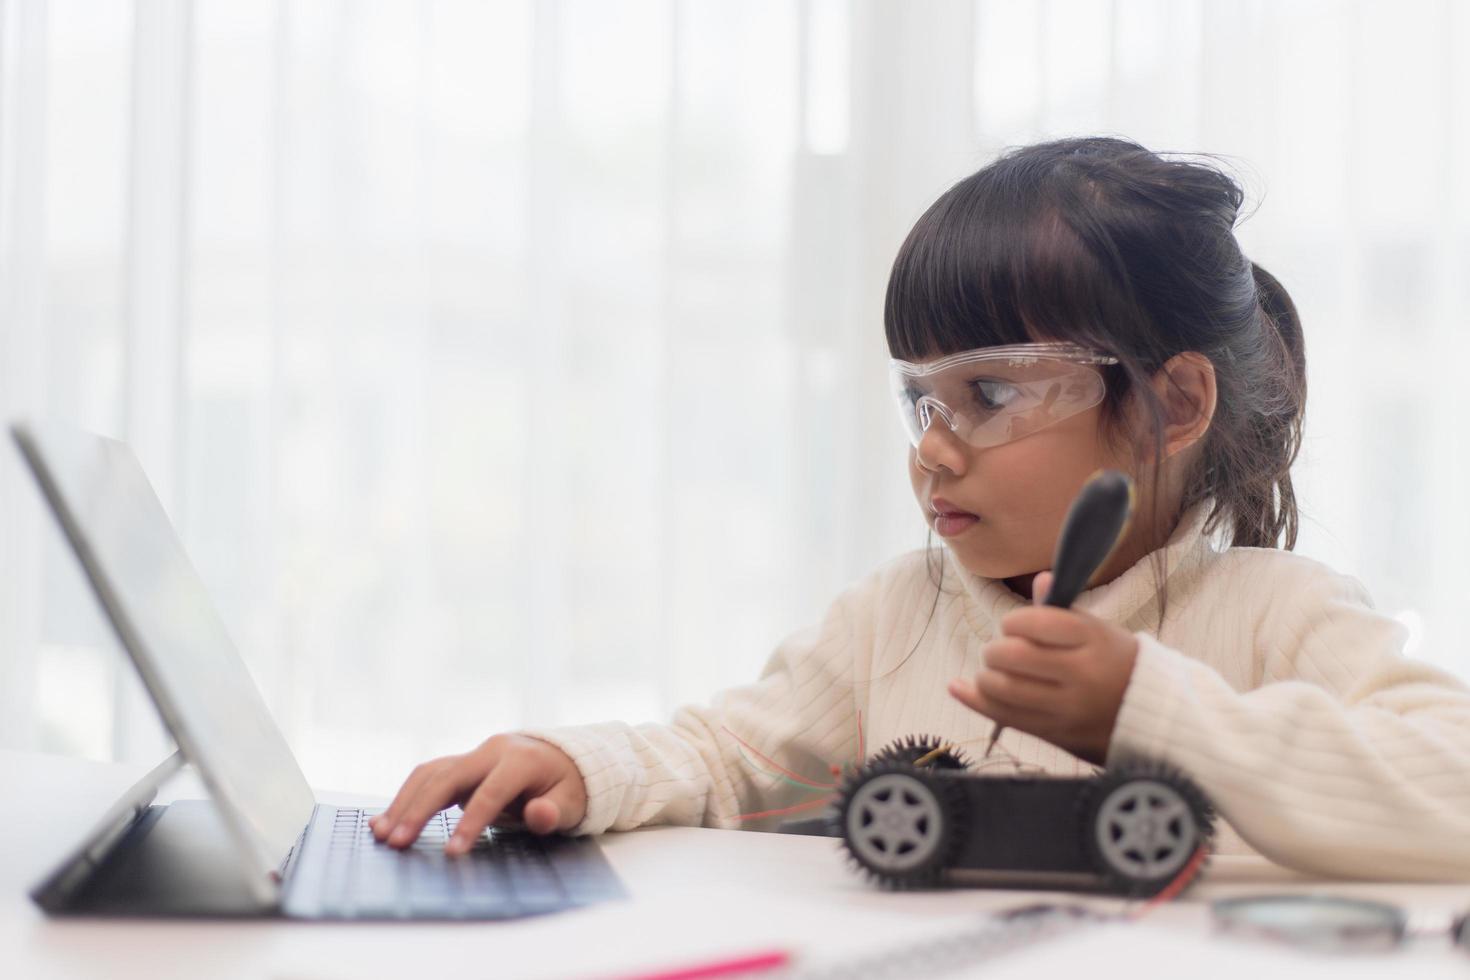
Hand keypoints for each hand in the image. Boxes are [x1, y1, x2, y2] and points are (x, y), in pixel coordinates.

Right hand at [369, 734, 587, 854]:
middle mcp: (492, 751)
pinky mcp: (460, 764)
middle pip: (448, 776)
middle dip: (420, 810)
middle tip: (397, 842)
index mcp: (521, 760)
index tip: (452, 853)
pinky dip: (406, 796)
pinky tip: (385, 820)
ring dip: (404, 802)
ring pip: (430, 773)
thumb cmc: (565, 786)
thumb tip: (539, 814)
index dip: (471, 822)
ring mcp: (473, 755)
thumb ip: (553, 812)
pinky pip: (427, 776)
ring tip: (382, 834)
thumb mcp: (571, 802)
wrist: (560, 757)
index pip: (491, 792)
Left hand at [947, 571, 1139, 764]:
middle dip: (994, 650)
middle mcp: (1081, 673)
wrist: (1149, 716)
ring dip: (986, 676)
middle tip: (1000, 652)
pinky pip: (1003, 717)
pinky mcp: (1055, 733)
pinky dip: (974, 699)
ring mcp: (1068, 707)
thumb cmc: (1114, 663)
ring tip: (994, 672)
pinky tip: (959, 687)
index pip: (1033, 622)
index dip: (1013, 622)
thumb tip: (1041, 579)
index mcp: (1093, 639)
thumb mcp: (1098, 631)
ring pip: (1002, 688)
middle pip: (1012, 656)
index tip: (1015, 627)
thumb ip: (1062, 610)